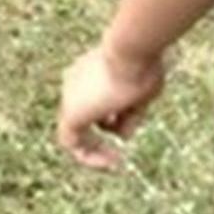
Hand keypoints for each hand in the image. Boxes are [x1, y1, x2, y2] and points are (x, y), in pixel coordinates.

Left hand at [56, 43, 165, 170]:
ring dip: (97, 150)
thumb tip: (121, 135)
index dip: (111, 113)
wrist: (130, 52)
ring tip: (116, 155)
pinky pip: (72, 143)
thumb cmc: (142, 67)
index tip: (128, 120)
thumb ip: (130, 113)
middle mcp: (75, 82)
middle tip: (116, 154)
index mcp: (88, 70)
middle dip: (106, 131)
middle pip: (90, 114)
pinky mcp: (71, 113)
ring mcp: (70, 97)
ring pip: (79, 131)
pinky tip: (111, 161)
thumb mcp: (142, 92)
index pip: (95, 96)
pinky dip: (89, 157)